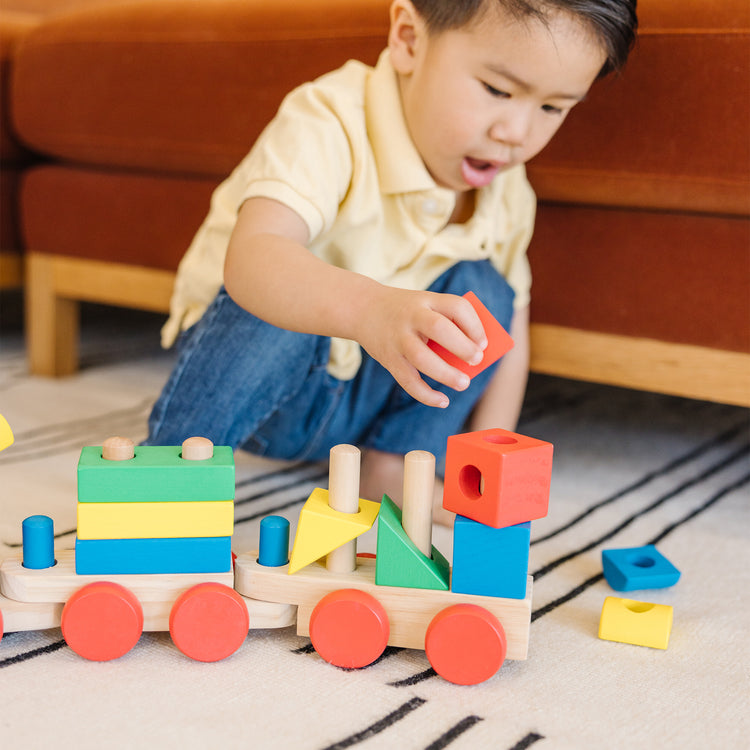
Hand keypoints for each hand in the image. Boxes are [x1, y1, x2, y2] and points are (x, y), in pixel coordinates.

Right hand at [354, 286, 487, 407]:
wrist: (362, 308)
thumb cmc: (406, 312)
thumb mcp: (425, 306)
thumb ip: (446, 325)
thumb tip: (468, 359)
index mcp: (427, 299)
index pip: (456, 306)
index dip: (474, 325)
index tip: (484, 342)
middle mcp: (411, 317)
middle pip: (438, 329)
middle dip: (462, 347)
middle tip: (477, 360)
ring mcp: (398, 339)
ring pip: (422, 358)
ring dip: (446, 374)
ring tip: (464, 383)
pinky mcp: (388, 359)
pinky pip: (408, 381)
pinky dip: (426, 395)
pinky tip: (443, 401)